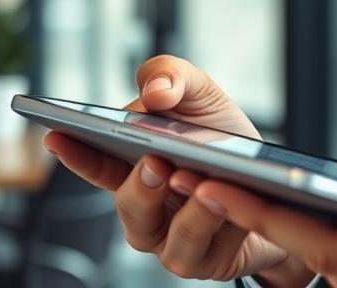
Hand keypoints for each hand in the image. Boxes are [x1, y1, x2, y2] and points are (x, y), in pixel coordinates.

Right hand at [43, 55, 312, 286]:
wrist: (278, 186)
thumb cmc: (229, 141)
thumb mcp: (204, 96)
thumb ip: (173, 78)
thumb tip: (154, 91)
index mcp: (135, 164)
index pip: (96, 161)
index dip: (75, 150)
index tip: (57, 133)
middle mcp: (146, 205)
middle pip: (126, 201)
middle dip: (135, 182)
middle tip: (153, 161)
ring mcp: (168, 236)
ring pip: (150, 230)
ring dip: (167, 203)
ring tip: (186, 176)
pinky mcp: (200, 259)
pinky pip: (192, 248)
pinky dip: (203, 219)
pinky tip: (216, 196)